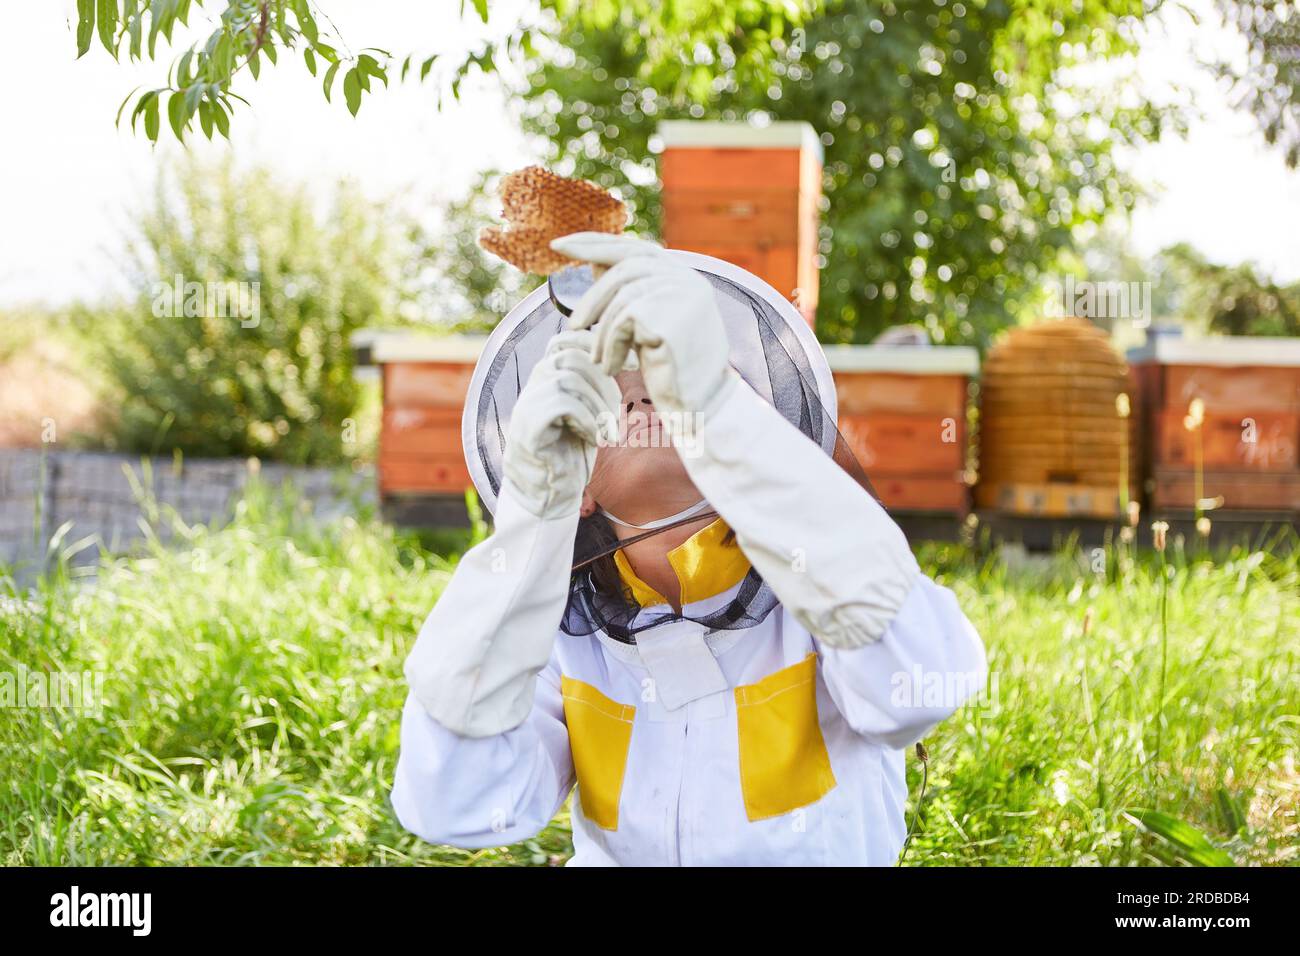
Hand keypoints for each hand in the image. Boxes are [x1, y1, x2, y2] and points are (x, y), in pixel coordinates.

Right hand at [502, 330, 620, 517]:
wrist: (551, 494)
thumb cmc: (572, 452)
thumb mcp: (590, 411)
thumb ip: (596, 383)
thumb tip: (626, 355)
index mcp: (546, 378)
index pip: (565, 341)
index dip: (597, 345)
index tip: (629, 364)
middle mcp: (532, 386)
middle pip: (573, 358)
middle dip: (604, 382)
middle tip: (615, 412)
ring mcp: (527, 404)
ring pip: (569, 379)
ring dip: (597, 405)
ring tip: (605, 430)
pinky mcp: (528, 426)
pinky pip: (563, 404)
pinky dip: (587, 420)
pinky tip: (593, 438)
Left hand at [550, 232, 734, 417]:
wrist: (700, 406)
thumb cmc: (674, 368)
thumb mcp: (650, 324)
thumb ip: (630, 294)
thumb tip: (594, 260)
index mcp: (684, 276)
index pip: (635, 249)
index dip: (595, 243)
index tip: (560, 245)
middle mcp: (686, 278)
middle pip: (625, 268)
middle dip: (591, 296)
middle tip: (571, 327)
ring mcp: (680, 294)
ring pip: (621, 298)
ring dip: (601, 334)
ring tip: (599, 361)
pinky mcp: (666, 317)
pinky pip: (621, 322)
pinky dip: (610, 347)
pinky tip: (613, 368)